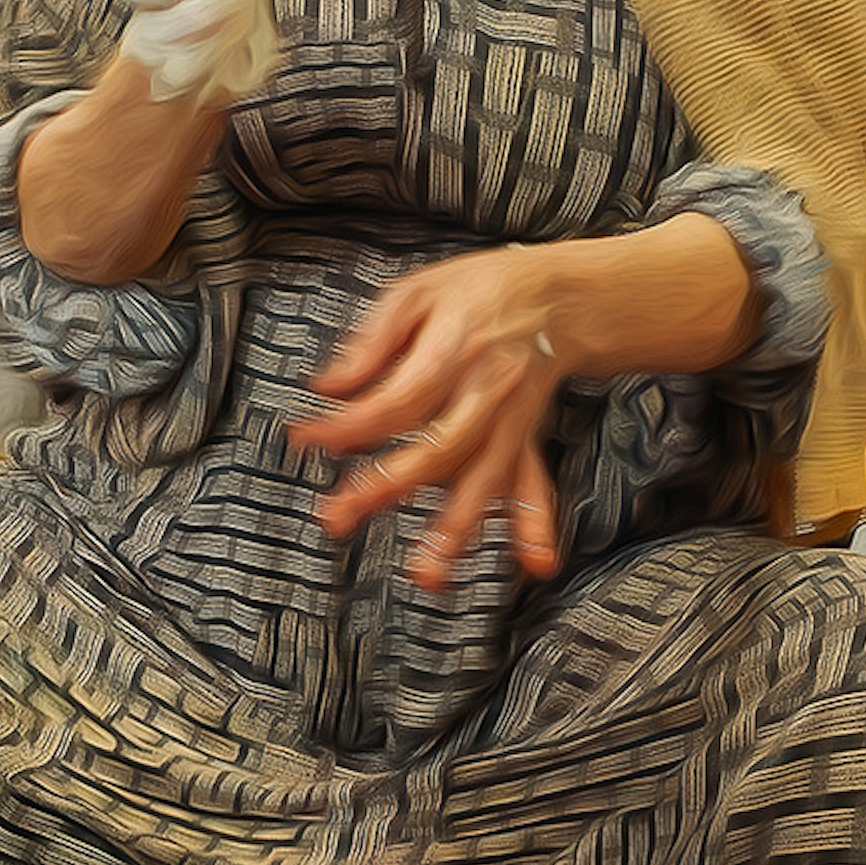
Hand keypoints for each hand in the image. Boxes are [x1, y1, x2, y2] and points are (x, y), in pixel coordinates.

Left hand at [294, 250, 569, 589]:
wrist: (560, 294)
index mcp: (456, 348)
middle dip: (388, 487)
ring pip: (484, 477)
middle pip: (437, 447)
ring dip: (457, 527)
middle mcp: (487, 390)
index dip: (349, 424)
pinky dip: (534, 522)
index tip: (305, 439)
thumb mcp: (417, 292)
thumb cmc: (480, 290)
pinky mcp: (525, 437)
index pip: (397, 399)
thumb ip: (372, 342)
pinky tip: (536, 561)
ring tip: (428, 574)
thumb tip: (327, 385)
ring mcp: (511, 419)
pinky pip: (532, 482)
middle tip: (339, 517)